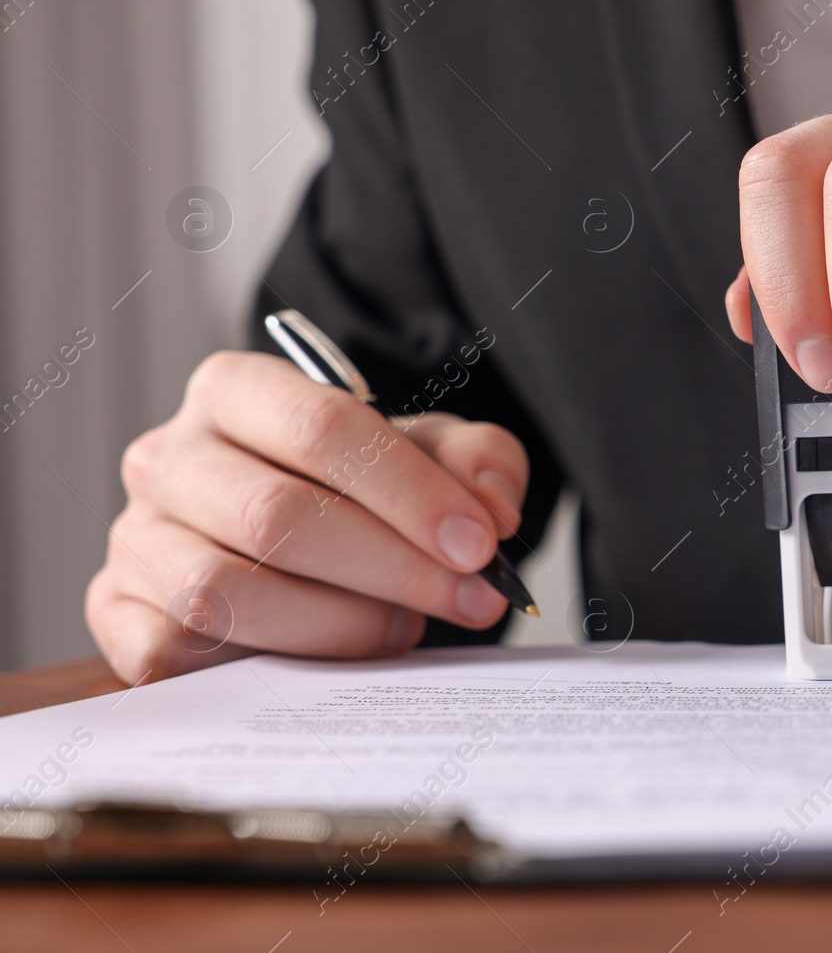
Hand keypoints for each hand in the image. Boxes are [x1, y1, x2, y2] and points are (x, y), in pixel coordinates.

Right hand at [86, 351, 528, 683]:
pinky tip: (322, 660)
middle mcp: (169, 456)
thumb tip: (492, 508)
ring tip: (401, 628)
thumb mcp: (430, 456)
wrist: (289, 545)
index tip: (480, 543)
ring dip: (336, 625)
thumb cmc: (358, 491)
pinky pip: (174, 653)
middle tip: (467, 598)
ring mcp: (135, 537)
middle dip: (392, 567)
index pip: (322, 425)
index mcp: (237, 391)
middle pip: (278, 515)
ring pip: (225, 593)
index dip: (410, 490)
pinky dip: (260, 666)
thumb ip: (477, 463)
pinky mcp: (115, 613)